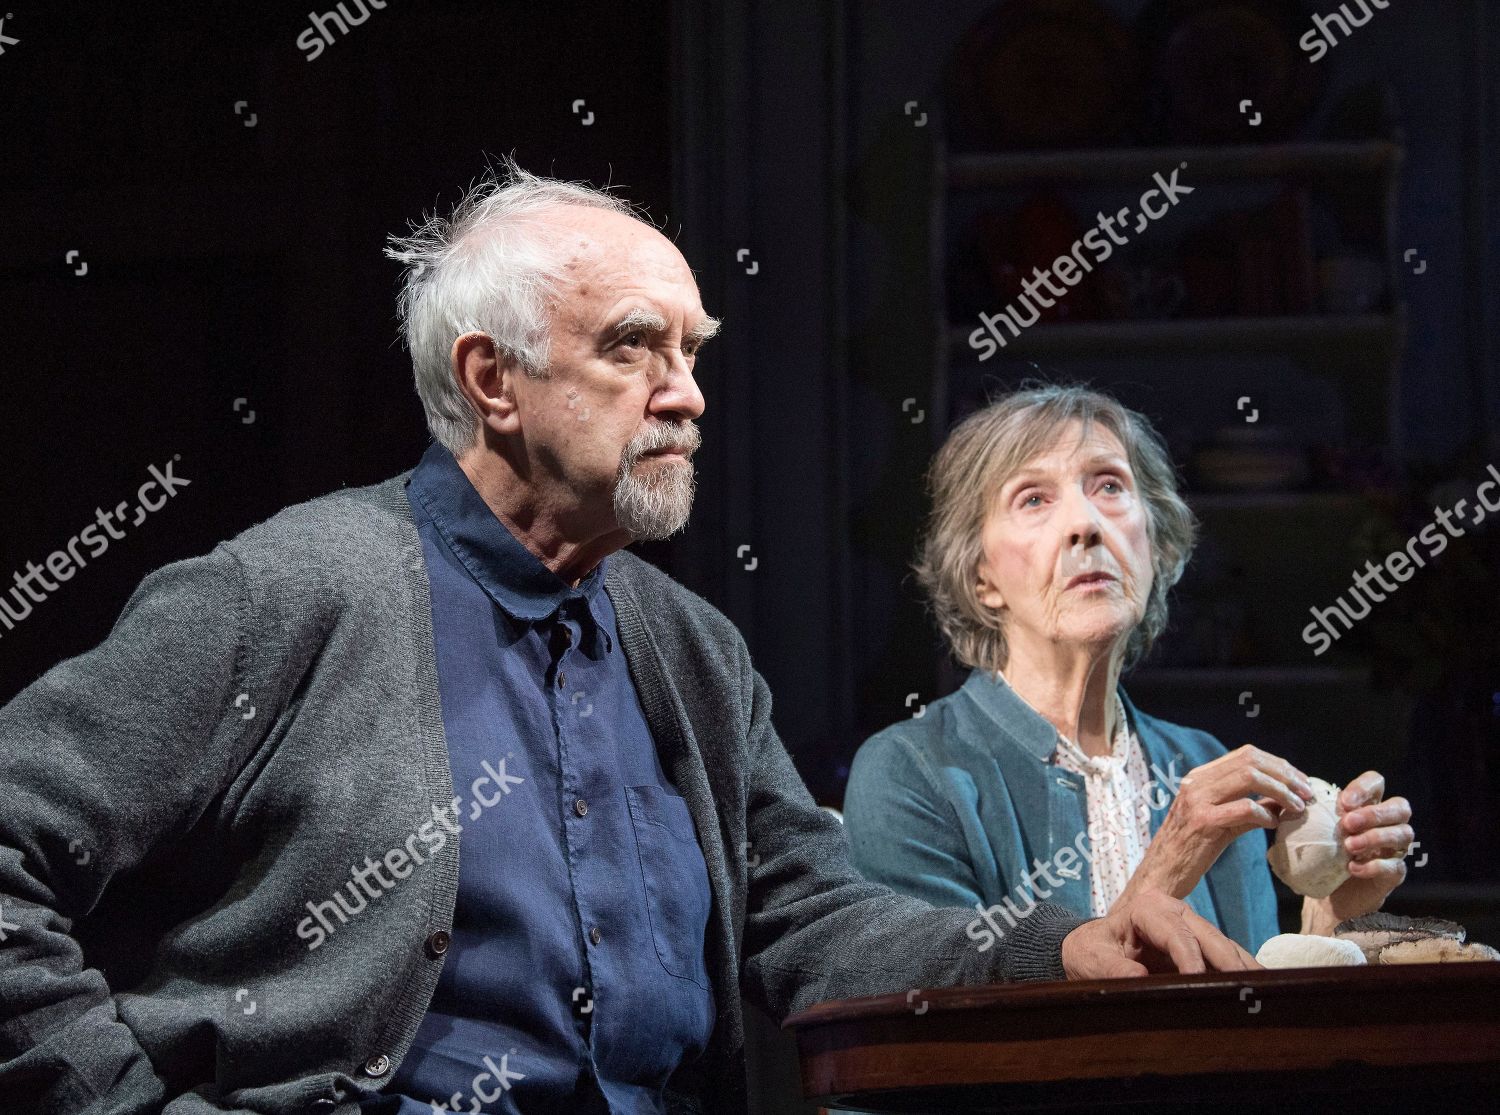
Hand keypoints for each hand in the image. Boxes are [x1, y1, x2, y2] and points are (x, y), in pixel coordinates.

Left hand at [1062, 886, 1258, 977]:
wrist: (1090, 951)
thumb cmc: (1090, 953)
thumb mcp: (1092, 961)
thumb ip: (1112, 970)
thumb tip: (1139, 978)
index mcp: (1148, 908)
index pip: (1177, 934)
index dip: (1191, 958)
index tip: (1200, 981)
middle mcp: (1175, 912)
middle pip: (1210, 937)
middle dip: (1230, 964)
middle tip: (1250, 990)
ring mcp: (1192, 927)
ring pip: (1225, 947)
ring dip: (1244, 970)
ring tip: (1265, 994)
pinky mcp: (1201, 946)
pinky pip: (1226, 958)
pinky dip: (1243, 973)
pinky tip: (1261, 991)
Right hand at [1121, 745, 1314, 901]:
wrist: (1159, 876)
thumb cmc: (1191, 851)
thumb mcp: (1220, 822)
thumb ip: (1248, 808)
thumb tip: (1283, 801)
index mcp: (1200, 777)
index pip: (1246, 754)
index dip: (1279, 764)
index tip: (1300, 782)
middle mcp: (1197, 782)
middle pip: (1250, 760)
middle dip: (1285, 774)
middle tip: (1307, 793)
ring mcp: (1197, 800)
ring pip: (1249, 777)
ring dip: (1281, 791)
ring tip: (1297, 808)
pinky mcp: (1202, 822)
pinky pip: (1243, 809)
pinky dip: (1265, 813)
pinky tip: (1273, 824)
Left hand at [1301, 770, 1412, 932]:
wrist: (1330, 893)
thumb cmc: (1321, 855)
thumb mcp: (1309, 831)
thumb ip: (1298, 814)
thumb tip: (1277, 801)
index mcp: (1368, 806)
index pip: (1376, 782)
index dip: (1364, 788)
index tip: (1343, 802)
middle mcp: (1388, 824)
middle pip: (1400, 807)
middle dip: (1374, 813)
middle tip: (1347, 823)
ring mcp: (1395, 848)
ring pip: (1404, 833)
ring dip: (1375, 837)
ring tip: (1349, 845)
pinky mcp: (1395, 873)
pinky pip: (1395, 865)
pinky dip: (1374, 865)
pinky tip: (1352, 868)